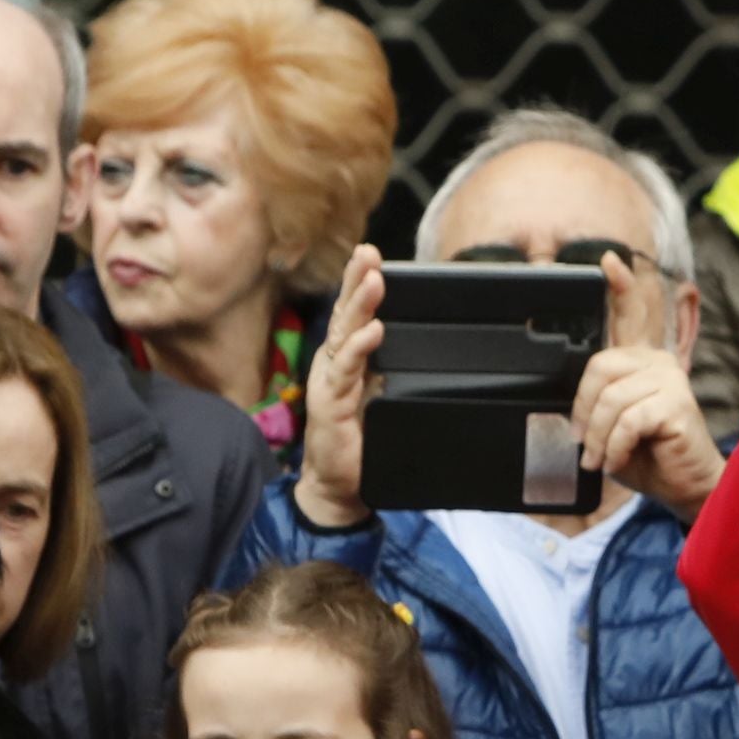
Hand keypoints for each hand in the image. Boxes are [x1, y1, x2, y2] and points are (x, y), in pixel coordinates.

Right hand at [293, 249, 382, 530]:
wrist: (337, 486)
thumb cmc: (357, 441)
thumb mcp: (378, 396)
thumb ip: (387, 369)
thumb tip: (409, 341)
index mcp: (344, 359)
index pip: (351, 314)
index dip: (359, 283)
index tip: (372, 256)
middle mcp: (333, 364)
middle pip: (344, 314)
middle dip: (356, 280)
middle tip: (368, 253)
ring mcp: (329, 381)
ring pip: (343, 334)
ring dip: (360, 305)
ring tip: (374, 280)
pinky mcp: (330, 402)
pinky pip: (346, 369)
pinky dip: (359, 347)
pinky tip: (373, 330)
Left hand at [572, 343, 722, 518]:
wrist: (686, 486)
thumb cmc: (652, 458)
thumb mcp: (613, 427)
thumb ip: (594, 409)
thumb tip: (567, 412)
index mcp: (644, 361)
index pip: (599, 363)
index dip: (581, 400)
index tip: (577, 432)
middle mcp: (660, 363)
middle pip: (602, 372)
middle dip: (587, 416)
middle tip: (586, 448)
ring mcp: (672, 381)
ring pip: (612, 400)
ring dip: (599, 438)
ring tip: (600, 461)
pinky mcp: (678, 405)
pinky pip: (629, 422)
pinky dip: (616, 447)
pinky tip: (617, 463)